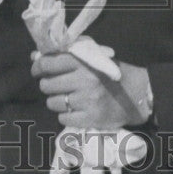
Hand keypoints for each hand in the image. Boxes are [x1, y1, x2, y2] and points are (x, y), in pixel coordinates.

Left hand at [31, 51, 152, 128]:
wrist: (137, 93)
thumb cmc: (111, 72)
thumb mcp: (93, 56)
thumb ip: (66, 54)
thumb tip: (35, 56)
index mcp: (83, 62)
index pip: (48, 63)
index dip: (38, 67)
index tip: (38, 70)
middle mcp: (83, 80)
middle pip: (47, 85)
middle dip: (48, 85)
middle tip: (57, 85)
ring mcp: (86, 101)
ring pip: (53, 103)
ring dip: (57, 101)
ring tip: (68, 98)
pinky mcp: (90, 118)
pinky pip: (63, 118)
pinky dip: (66, 115)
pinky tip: (76, 110)